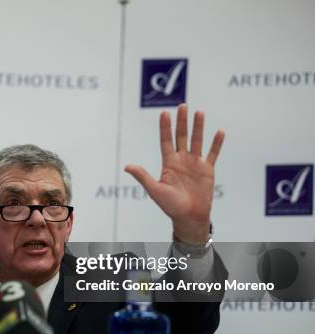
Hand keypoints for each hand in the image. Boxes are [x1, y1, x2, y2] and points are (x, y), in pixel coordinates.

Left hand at [125, 104, 224, 244]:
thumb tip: (127, 166)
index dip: (165, 127)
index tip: (164, 113)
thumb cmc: (170, 205)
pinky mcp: (207, 169)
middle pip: (181, 136)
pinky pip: (213, 153)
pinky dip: (216, 143)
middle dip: (182, 121)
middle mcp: (182, 160)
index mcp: (168, 163)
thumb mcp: (155, 190)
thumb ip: (143, 176)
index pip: (166, 141)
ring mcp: (195, 163)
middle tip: (182, 105)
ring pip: (197, 140)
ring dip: (198, 127)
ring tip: (199, 112)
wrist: (189, 216)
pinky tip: (219, 131)